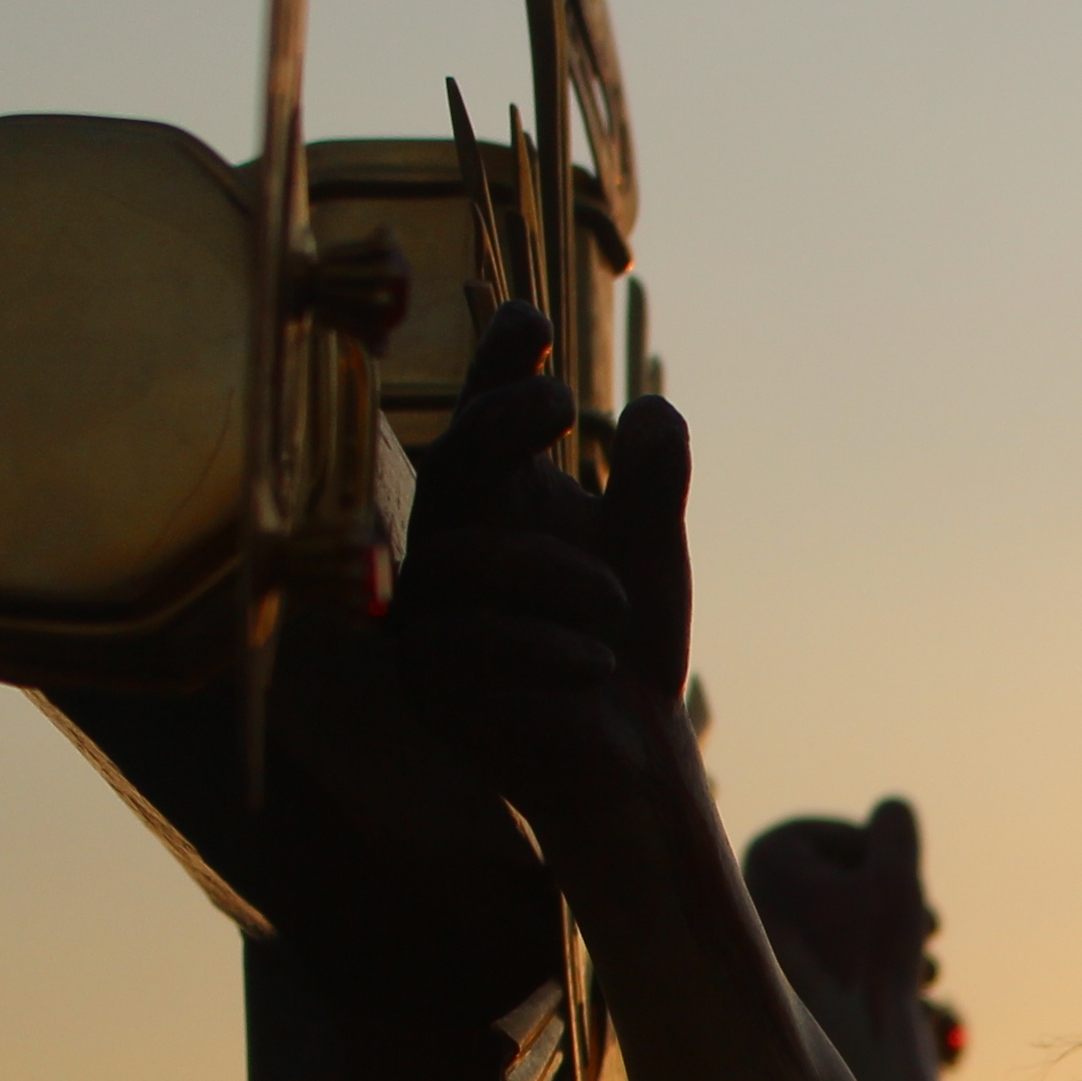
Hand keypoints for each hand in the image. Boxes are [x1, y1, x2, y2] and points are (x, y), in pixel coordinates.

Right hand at [393, 298, 694, 842]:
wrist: (629, 760)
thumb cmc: (626, 642)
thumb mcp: (650, 554)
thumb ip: (653, 483)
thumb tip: (653, 410)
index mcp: (497, 499)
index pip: (485, 414)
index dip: (496, 363)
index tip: (533, 320)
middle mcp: (449, 542)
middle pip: (449, 462)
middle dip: (497, 421)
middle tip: (559, 402)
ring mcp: (427, 613)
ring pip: (462, 559)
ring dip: (550, 571)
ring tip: (618, 603)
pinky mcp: (427, 683)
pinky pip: (466, 645)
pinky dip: (539, 647)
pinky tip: (595, 662)